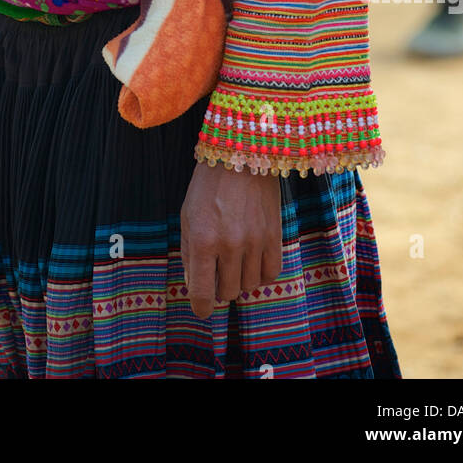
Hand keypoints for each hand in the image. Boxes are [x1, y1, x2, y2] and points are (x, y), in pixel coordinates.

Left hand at [180, 161, 281, 319]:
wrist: (241, 155)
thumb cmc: (208, 186)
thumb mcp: (187, 216)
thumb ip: (189, 253)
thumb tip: (195, 285)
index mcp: (202, 240)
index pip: (202, 294)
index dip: (201, 307)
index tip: (202, 308)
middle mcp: (229, 245)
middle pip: (228, 292)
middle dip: (220, 287)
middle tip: (218, 271)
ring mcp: (254, 242)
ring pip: (250, 286)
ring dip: (241, 279)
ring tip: (236, 261)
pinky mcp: (274, 236)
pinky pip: (272, 274)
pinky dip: (262, 273)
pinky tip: (254, 260)